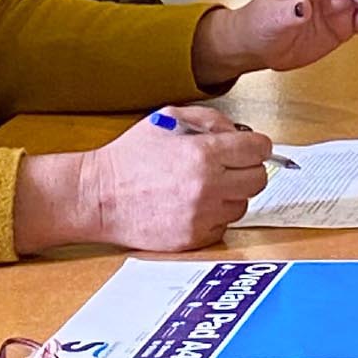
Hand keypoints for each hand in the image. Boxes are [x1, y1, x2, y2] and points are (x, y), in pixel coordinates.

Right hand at [16, 106, 271, 252]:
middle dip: (248, 168)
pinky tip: (194, 204)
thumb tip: (239, 132)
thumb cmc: (130, 157)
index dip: (257, 145)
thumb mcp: (168, 118)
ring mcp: (201, 217)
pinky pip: (223, 226)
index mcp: (204, 154)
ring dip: (232, 194)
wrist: (98, 196)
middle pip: (259, 179)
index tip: (252, 146)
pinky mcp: (192, 239)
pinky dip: (215, 216)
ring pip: (243, 205)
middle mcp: (207, 187)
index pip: (259, 149)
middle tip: (231, 165)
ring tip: (206, 185)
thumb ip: (210, 119)